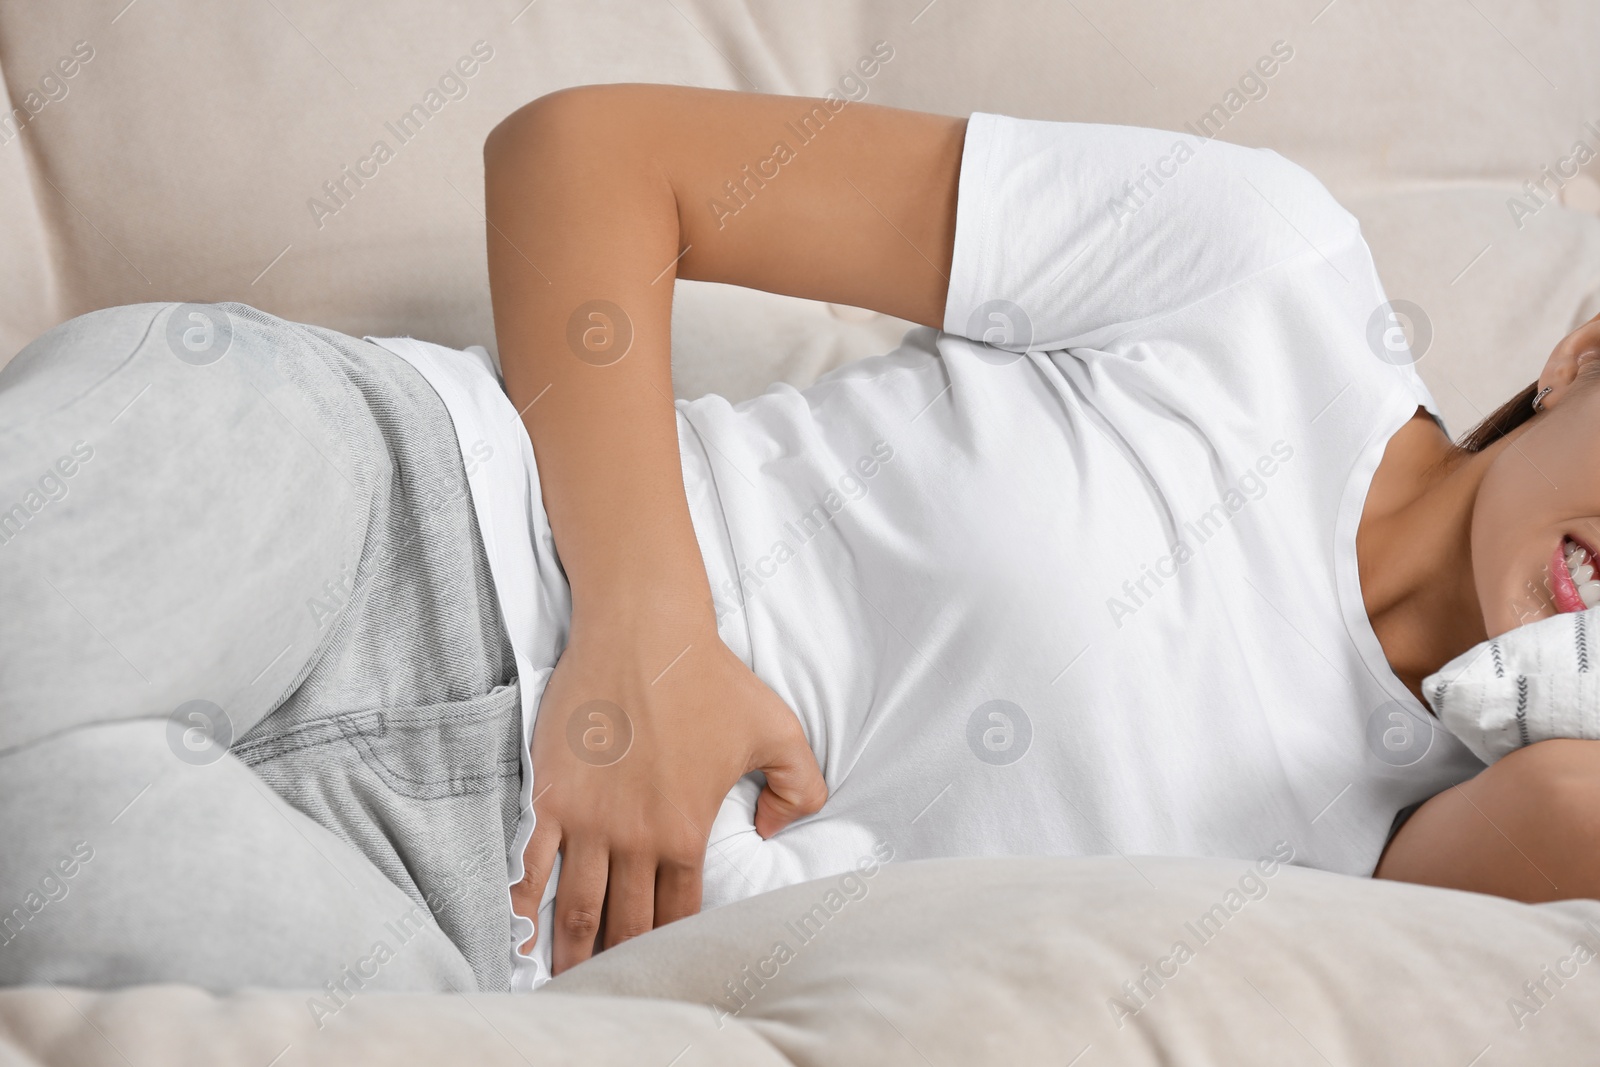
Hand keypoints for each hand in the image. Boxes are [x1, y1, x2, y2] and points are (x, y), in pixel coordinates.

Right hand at [510, 608, 826, 973]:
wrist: (644, 631)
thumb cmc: (711, 677)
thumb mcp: (779, 730)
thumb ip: (799, 788)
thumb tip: (775, 831)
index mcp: (685, 832)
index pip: (679, 913)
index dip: (674, 946)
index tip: (668, 967)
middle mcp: (634, 838)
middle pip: (624, 924)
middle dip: (619, 965)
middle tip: (612, 989)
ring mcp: (587, 821)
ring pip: (576, 907)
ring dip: (572, 950)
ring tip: (568, 981)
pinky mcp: (549, 796)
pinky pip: (530, 864)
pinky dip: (523, 904)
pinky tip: (518, 931)